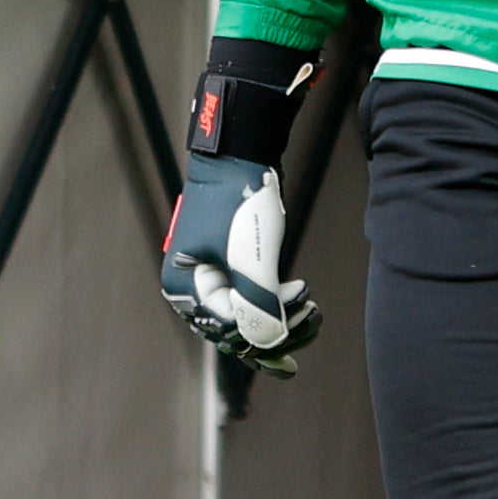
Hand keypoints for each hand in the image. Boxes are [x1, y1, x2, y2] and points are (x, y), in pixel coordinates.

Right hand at [162, 149, 317, 369]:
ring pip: (247, 317)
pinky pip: (251, 299)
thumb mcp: (251, 257)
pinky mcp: (229, 269)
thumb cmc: (239, 201)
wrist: (240, 156)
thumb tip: (271, 342)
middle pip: (236, 330)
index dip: (266, 330)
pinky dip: (276, 303)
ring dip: (281, 318)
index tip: (301, 315)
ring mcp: (211, 278)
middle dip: (277, 328)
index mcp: (185, 287)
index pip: (228, 328)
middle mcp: (193, 288)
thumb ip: (258, 303)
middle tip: (312, 318)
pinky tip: (300, 294)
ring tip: (312, 309)